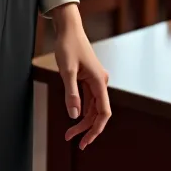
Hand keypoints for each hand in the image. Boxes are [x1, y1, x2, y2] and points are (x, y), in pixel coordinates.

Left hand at [51, 4, 110, 149]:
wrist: (69, 29)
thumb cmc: (68, 46)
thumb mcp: (66, 70)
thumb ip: (71, 93)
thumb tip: (74, 116)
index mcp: (99, 81)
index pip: (104, 112)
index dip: (96, 129)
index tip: (85, 141)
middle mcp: (100, 82)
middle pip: (98, 113)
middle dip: (86, 128)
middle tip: (71, 139)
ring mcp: (95, 81)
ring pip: (92, 107)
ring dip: (82, 121)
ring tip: (69, 133)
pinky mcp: (89, 78)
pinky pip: (88, 99)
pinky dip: (81, 109)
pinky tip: (73, 116)